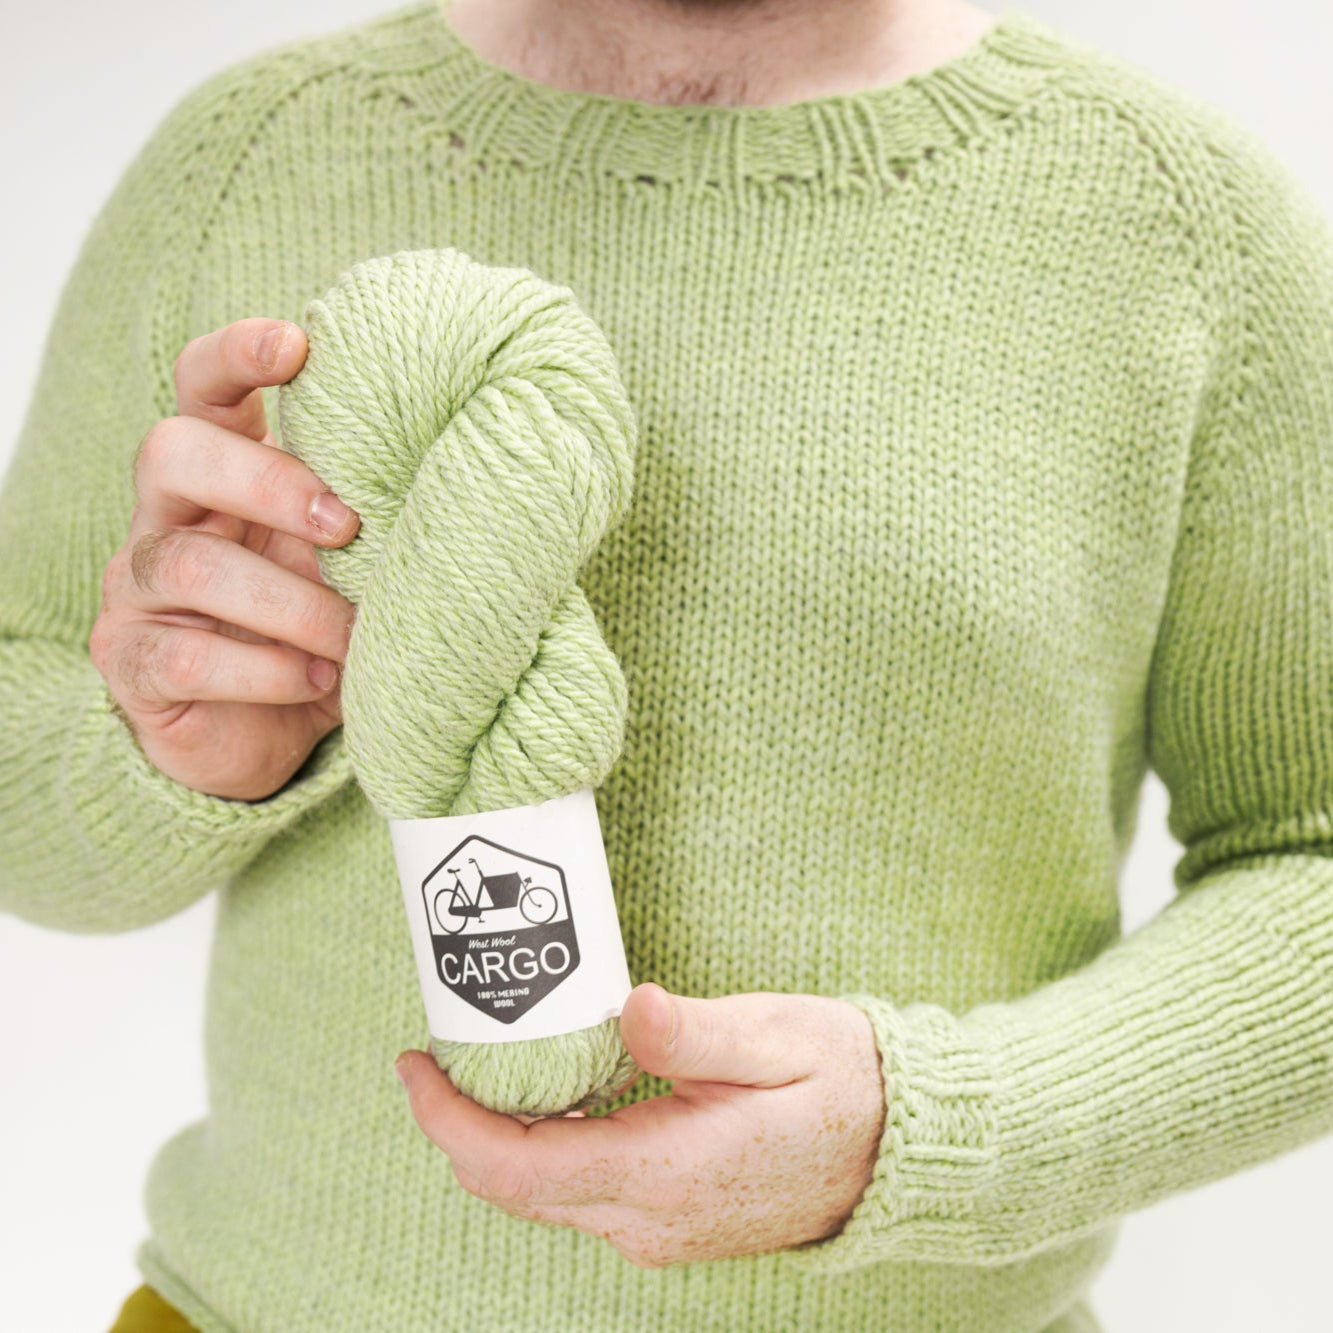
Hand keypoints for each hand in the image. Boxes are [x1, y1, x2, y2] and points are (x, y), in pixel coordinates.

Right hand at [89, 318, 360, 800]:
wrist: (269, 732)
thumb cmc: (318, 625)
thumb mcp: (349, 563)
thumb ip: (372, 518)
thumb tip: (470, 477)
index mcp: (222, 472)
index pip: (202, 387)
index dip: (235, 355)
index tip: (297, 343)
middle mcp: (167, 515)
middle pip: (173, 452)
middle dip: (264, 480)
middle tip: (346, 523)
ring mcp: (137, 588)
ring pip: (188, 564)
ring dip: (289, 602)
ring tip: (352, 636)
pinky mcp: (132, 661)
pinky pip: (185, 656)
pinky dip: (266, 670)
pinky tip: (320, 681)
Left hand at [394, 982, 885, 1266]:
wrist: (895, 1152)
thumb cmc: (843, 1083)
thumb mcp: (780, 1038)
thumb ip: (699, 1032)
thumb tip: (630, 1009)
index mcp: (669, 1172)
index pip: (519, 1168)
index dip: (449, 1122)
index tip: (415, 1065)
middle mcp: (650, 1220)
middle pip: (515, 1188)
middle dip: (460, 1124)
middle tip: (440, 1051)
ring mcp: (658, 1230)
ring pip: (542, 1194)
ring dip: (497, 1136)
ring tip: (485, 1062)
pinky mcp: (667, 1221)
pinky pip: (577, 1192)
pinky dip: (541, 1146)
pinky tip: (547, 1091)